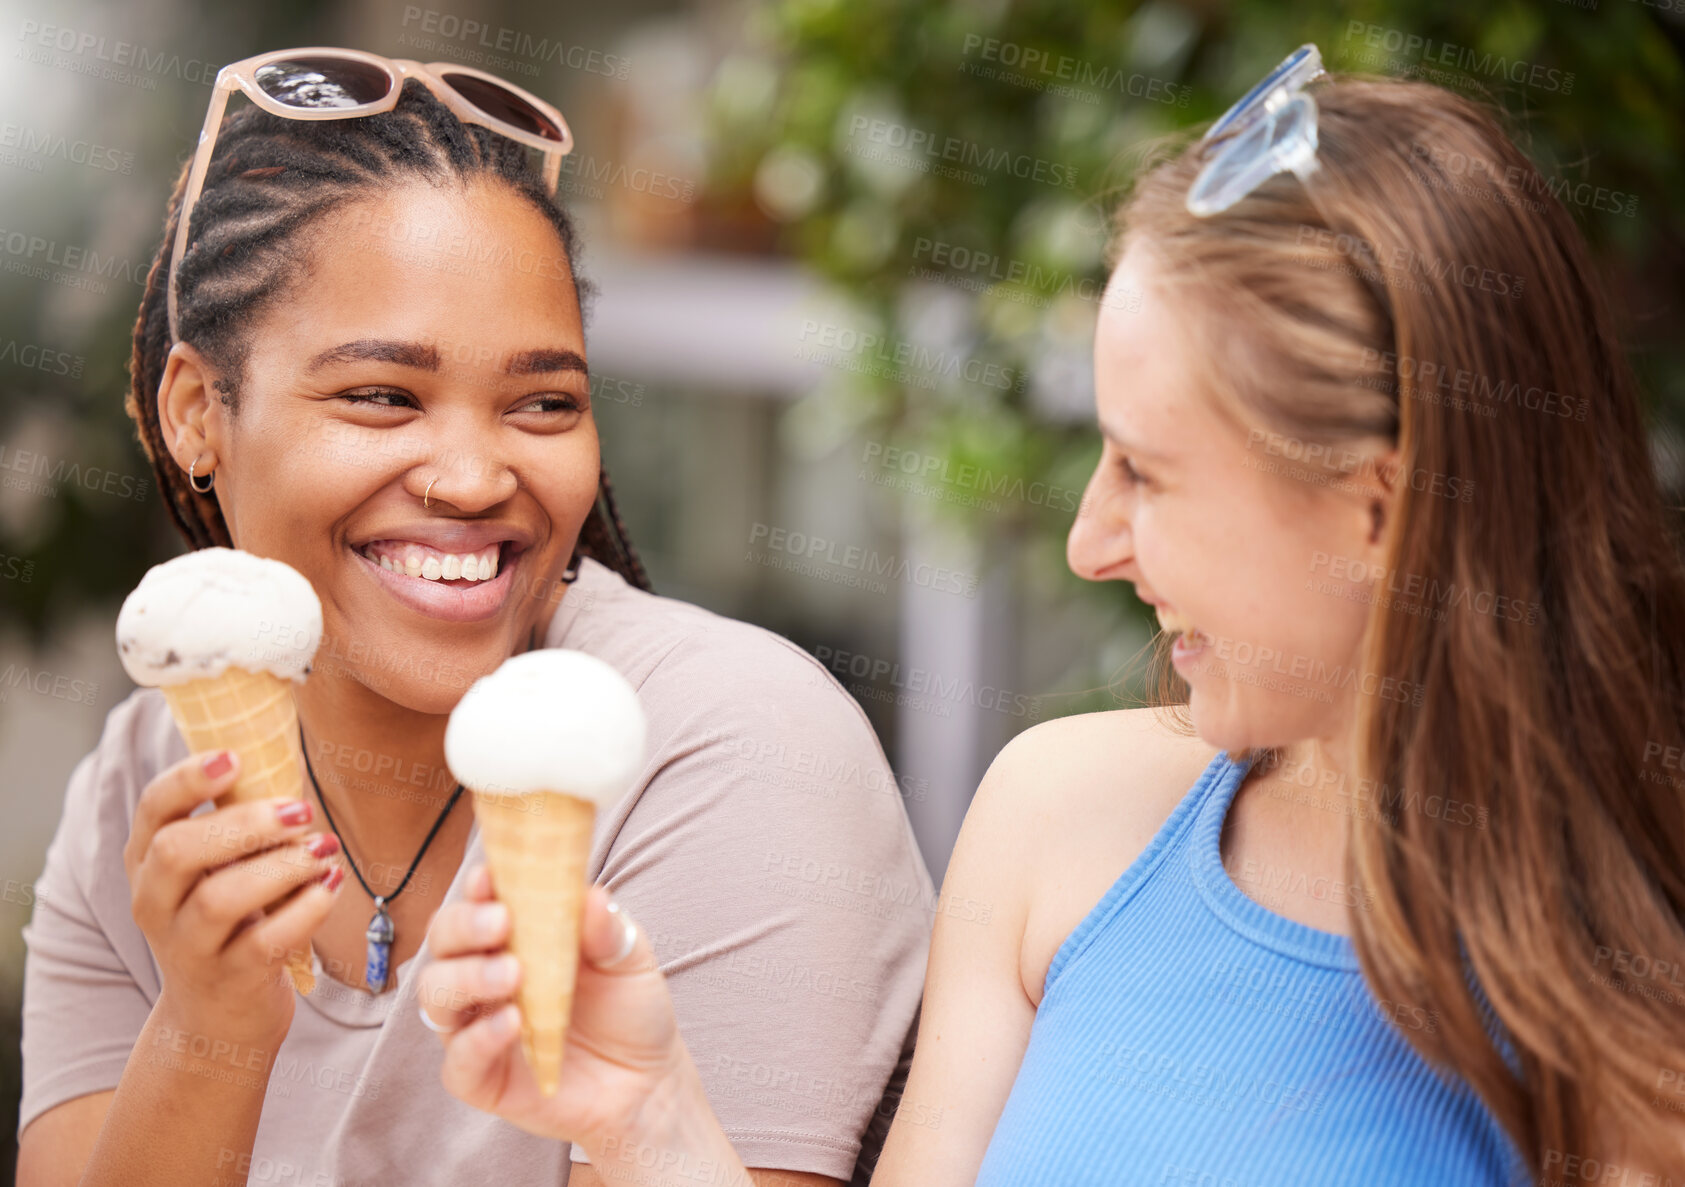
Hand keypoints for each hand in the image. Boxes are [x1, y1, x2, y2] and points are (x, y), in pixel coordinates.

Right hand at [123, 749, 344, 1043]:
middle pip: (178, 851)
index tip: (235, 757)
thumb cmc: (229, 921)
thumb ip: (236, 823)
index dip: (188, 778)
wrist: (217, 1016)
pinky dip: (304, 911)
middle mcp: (155, 903)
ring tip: (323, 848)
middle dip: (243, 823)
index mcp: (149, 861)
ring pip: (218, 899)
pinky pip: (263, 943)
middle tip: (300, 810)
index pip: (153, 809)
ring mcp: (188, 947)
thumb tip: (285, 755)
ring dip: (280, 867)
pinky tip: (330, 887)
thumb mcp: (216, 870)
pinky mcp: (229, 980)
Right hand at [418, 866, 684, 1145]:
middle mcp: (485, 975)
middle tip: (501, 925)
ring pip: (435, 994)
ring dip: (466, 977)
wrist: (647, 1082)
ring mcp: (477, 1026)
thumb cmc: (630, 1009)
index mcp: (516, 936)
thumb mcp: (629, 959)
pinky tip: (510, 1024)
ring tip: (512, 976)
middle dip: (463, 926)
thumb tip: (591, 893)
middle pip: (443, 941)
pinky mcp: (480, 1078)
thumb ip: (606, 928)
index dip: (477, 885)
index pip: (479, 901)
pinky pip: (457, 1060)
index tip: (490, 875)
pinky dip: (477, 1039)